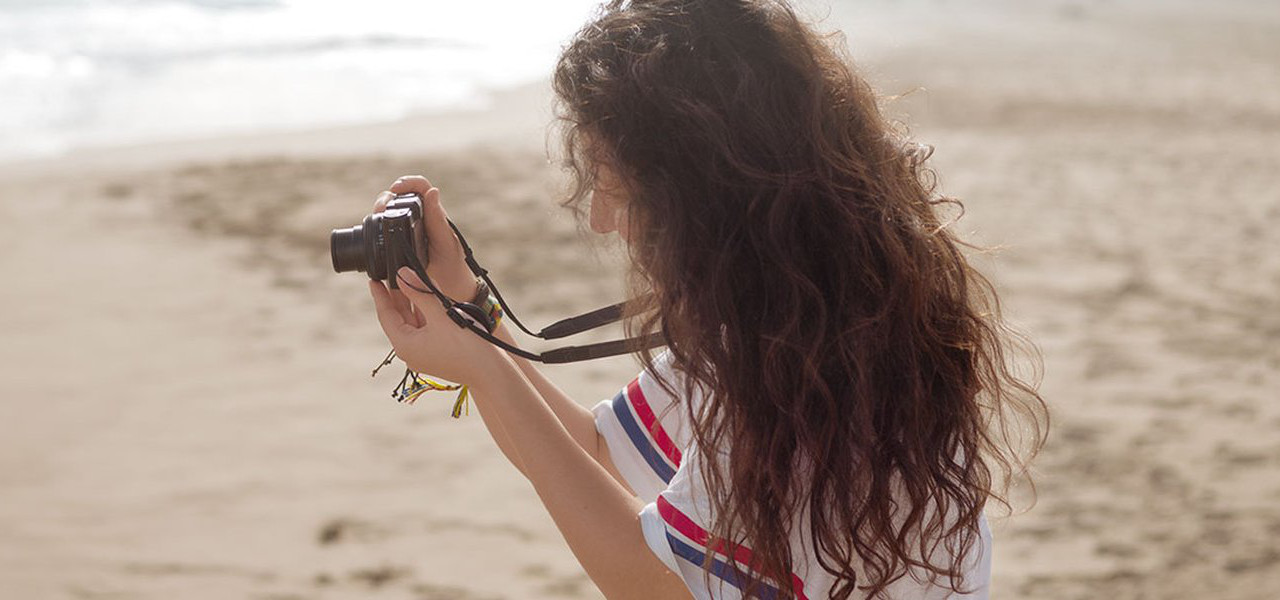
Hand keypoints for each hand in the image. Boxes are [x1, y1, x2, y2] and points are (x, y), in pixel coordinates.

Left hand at [369, 267, 504, 383]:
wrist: (490, 371)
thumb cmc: (467, 345)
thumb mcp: (441, 314)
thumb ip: (420, 292)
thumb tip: (402, 274)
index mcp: (405, 345)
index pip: (386, 315)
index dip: (380, 296)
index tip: (373, 279)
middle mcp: (410, 352)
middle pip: (398, 319)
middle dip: (396, 297)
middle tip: (393, 275)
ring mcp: (423, 354)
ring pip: (412, 323)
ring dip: (412, 304)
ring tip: (409, 283)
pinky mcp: (435, 354)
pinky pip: (423, 330)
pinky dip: (424, 314)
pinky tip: (427, 299)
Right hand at [374, 176, 477, 301]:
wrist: (452, 295)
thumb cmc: (453, 270)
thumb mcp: (446, 245)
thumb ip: (437, 220)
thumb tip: (433, 191)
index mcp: (434, 216)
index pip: (421, 187)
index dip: (407, 183)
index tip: (395, 190)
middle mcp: (422, 221)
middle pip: (400, 198)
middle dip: (386, 199)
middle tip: (380, 211)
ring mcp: (410, 233)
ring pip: (391, 213)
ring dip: (381, 212)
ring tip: (377, 219)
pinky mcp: (400, 246)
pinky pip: (386, 231)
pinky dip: (378, 228)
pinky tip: (375, 233)